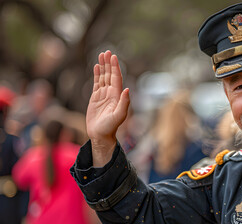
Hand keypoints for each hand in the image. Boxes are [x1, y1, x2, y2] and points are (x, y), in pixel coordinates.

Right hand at [86, 51, 129, 165]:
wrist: (101, 135)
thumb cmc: (110, 127)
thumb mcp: (119, 116)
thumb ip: (124, 103)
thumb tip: (127, 89)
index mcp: (117, 95)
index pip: (116, 78)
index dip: (115, 67)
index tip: (113, 56)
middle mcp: (111, 93)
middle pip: (110, 74)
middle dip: (109, 63)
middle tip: (107, 51)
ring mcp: (103, 95)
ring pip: (103, 77)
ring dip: (103, 66)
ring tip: (101, 55)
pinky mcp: (95, 98)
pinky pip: (96, 83)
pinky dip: (97, 74)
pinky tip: (97, 66)